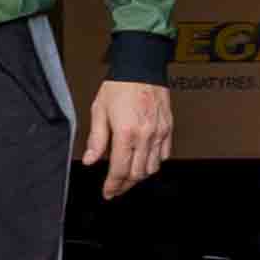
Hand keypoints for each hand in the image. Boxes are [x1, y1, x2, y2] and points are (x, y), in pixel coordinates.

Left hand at [79, 80, 174, 197]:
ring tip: (128, 176)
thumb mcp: (99, 111)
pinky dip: (154, 162)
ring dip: (139, 176)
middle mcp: (145, 136)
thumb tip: (91, 160)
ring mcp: (159, 133)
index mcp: (126, 133)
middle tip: (116, 187)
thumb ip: (96, 139)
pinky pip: (165, 154)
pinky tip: (144, 160)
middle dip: (125, 185)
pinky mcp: (168, 128)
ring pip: (152, 167)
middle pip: (137, 174)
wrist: (141, 67)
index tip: (108, 192)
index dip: (113, 186)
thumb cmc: (119, 86)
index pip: (120, 170)